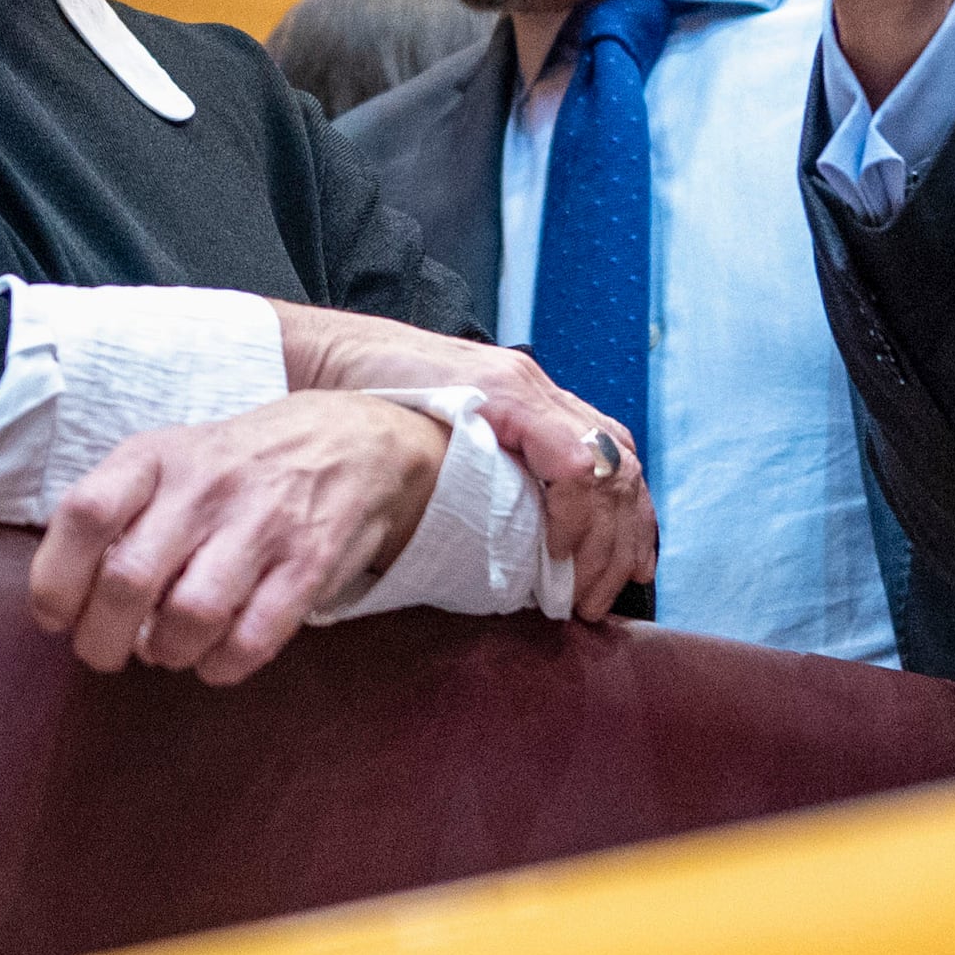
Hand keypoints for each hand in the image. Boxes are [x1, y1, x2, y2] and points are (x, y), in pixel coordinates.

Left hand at [30, 396, 447, 683]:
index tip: (54, 617)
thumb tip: (66, 599)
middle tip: (104, 653)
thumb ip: (114, 515)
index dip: (56, 578)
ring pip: (190, 616)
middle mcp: (205, 485)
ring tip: (165, 649)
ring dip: (165, 653)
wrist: (348, 441)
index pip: (84, 514)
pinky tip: (214, 657)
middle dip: (102, 640)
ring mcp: (261, 523)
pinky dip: (221, 666)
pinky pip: (252, 638)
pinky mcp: (308, 564)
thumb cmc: (231, 468)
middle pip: (129, 579)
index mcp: (154, 457)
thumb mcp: (165, 461)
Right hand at [263, 306, 654, 614]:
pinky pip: (568, 458)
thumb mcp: (444, 438)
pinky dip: (573, 507)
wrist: (325, 359)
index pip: (613, 455)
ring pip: (607, 464)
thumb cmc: (371, 402)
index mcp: (532, 399)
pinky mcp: (502, 395)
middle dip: (625, 539)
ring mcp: (523, 387)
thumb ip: (482, 468)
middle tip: (604, 595)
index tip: (624, 573)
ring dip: (605, 536)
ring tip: (584, 588)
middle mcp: (538, 388)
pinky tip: (557, 545)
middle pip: (621, 464)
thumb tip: (506, 536)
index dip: (629, 520)